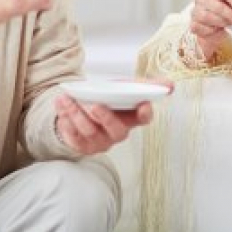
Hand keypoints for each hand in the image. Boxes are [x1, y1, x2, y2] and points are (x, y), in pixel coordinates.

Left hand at [54, 80, 172, 154]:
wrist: (81, 108)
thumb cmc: (107, 99)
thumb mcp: (124, 87)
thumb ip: (145, 85)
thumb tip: (170, 85)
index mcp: (131, 117)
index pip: (143, 118)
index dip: (144, 113)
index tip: (143, 104)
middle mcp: (117, 133)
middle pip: (116, 130)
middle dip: (105, 117)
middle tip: (94, 105)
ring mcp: (100, 142)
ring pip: (90, 131)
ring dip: (77, 113)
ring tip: (67, 99)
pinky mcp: (82, 146)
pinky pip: (73, 136)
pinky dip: (65, 119)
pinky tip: (61, 105)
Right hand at [189, 0, 231, 60]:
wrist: (213, 26)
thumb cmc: (225, 11)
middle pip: (219, 7)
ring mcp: (196, 11)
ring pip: (210, 17)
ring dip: (224, 23)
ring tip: (231, 25)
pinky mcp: (194, 24)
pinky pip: (204, 28)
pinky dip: (213, 31)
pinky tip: (217, 29)